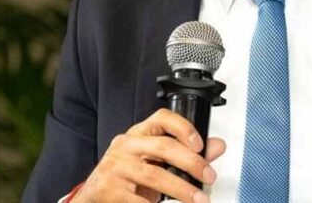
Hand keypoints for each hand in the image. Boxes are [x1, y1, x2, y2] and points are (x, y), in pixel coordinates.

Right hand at [71, 108, 225, 202]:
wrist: (93, 197)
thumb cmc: (128, 176)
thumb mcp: (155, 162)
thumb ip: (187, 154)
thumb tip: (218, 146)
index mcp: (139, 134)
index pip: (162, 118)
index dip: (184, 127)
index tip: (201, 144)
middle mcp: (126, 146)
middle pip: (164, 147)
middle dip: (192, 163)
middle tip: (209, 177)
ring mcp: (116, 167)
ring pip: (155, 176)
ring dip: (182, 190)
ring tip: (198, 200)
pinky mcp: (109, 190)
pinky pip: (140, 200)